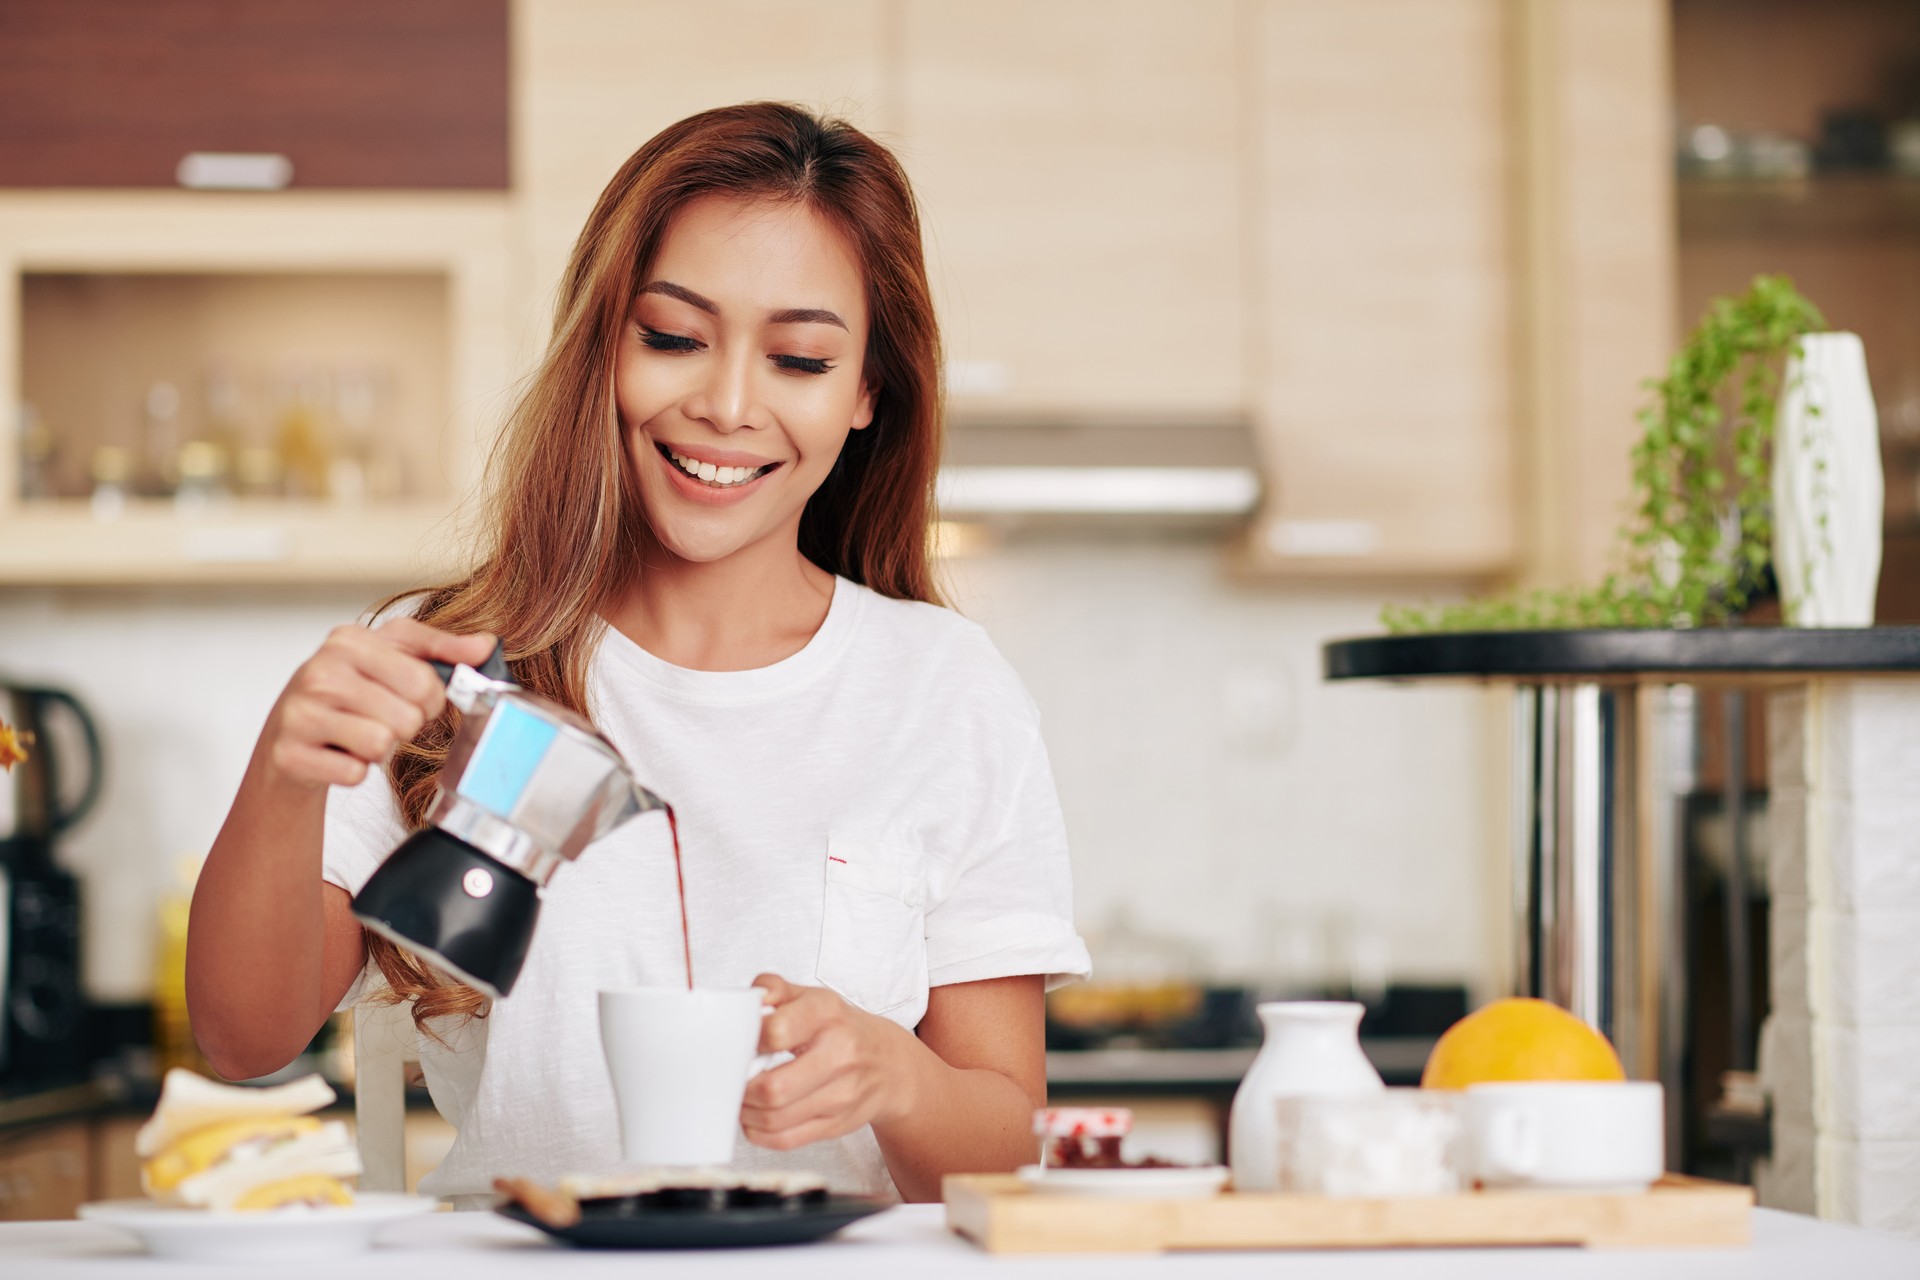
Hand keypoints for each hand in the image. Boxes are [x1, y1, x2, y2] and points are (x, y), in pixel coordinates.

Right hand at [263, 617, 494, 789]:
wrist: (288, 735)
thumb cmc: (346, 693)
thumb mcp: (392, 657)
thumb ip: (442, 649)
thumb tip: (486, 646)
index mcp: (349, 640)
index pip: (424, 680)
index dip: (431, 699)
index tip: (414, 699)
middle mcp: (320, 672)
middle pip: (407, 717)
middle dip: (404, 726)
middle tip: (380, 719)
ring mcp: (300, 713)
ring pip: (381, 745)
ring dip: (379, 750)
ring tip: (358, 735)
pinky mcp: (289, 754)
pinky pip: (354, 774)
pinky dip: (354, 771)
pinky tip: (338, 753)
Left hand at [740, 974, 915, 1150]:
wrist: (891, 1066)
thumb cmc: (842, 1030)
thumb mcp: (814, 998)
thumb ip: (776, 989)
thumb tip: (752, 998)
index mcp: (826, 1015)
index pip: (775, 1032)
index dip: (747, 1040)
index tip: (742, 1043)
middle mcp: (839, 1055)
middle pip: (773, 1088)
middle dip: (742, 1087)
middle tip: (735, 1079)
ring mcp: (841, 1095)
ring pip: (775, 1119)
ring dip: (746, 1112)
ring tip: (742, 1098)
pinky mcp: (836, 1125)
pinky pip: (786, 1140)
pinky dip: (759, 1133)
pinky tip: (756, 1119)